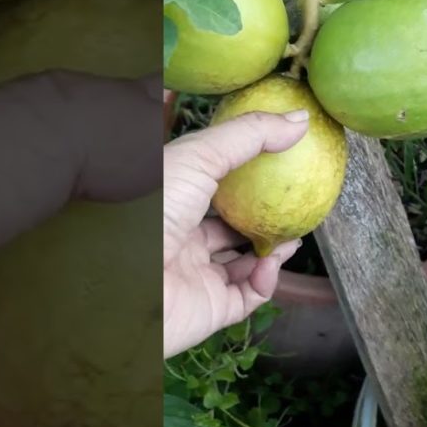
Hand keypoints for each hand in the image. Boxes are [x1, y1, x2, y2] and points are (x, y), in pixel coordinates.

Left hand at [162, 107, 308, 357]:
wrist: (126, 283)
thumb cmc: (153, 210)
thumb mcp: (200, 156)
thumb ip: (250, 135)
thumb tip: (301, 118)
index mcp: (173, 202)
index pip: (209, 187)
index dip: (241, 177)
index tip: (276, 164)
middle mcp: (182, 239)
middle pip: (228, 228)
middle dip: (262, 218)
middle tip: (293, 206)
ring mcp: (196, 275)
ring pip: (243, 264)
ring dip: (272, 250)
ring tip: (294, 236)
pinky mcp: (210, 308)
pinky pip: (248, 295)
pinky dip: (266, 280)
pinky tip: (272, 262)